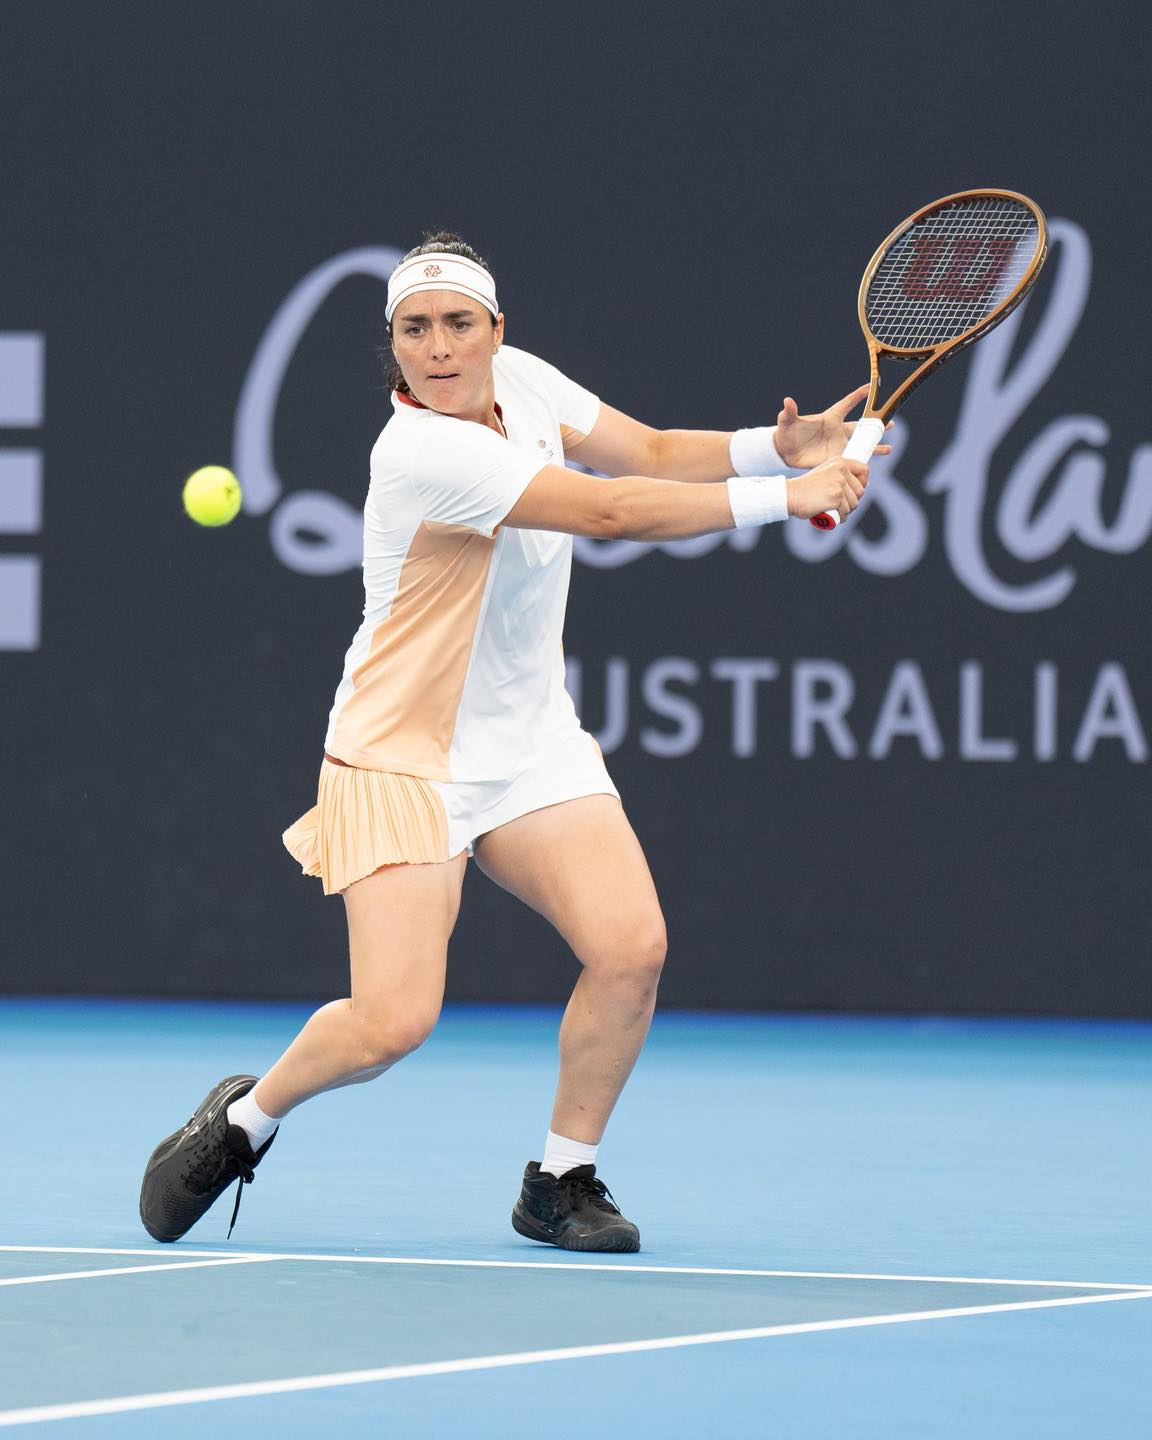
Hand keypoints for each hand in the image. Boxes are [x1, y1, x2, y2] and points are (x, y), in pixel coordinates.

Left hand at [775, 384, 892, 467]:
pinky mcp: (835, 458)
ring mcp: (837, 445)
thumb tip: (787, 401)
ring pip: (860, 445)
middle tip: (890, 423)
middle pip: (860, 426)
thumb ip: (789, 411)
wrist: (784, 453)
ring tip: (889, 448)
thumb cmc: (786, 433)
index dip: (858, 396)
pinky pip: (852, 460)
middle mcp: (837, 430)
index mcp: (829, 418)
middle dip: (875, 424)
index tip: (871, 387)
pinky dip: (863, 462)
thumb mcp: (787, 422)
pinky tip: (871, 467)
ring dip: (874, 446)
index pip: (847, 404)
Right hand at [786, 458, 868, 520]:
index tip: (854, 491)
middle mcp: (841, 470)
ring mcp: (839, 484)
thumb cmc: (806, 488)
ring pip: (854, 504)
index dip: (863, 482)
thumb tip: (863, 486)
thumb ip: (840, 475)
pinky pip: (845, 512)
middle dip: (852, 501)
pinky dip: (840, 518)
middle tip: (838, 505)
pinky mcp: (836, 497)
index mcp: (840, 462)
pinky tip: (830, 516)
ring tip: (832, 510)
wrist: (790, 495)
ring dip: (845, 511)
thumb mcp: (825, 473)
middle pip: (860, 491)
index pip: (864, 470)